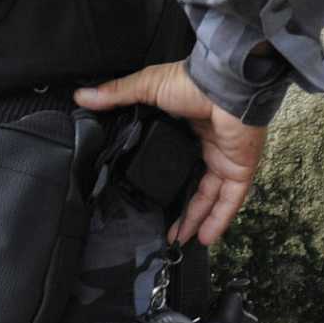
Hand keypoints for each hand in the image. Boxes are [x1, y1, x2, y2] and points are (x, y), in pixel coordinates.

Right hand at [75, 60, 266, 246]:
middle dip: (183, 208)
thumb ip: (117, 95)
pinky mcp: (240, 167)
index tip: (147, 194)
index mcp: (191, 128)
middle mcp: (210, 145)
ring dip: (197, 220)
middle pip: (196, 183)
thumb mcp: (148, 86)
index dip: (165, 177)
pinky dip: (219, 219)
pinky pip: (231, 200)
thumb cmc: (193, 81)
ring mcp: (227, 157)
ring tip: (179, 241)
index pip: (179, 158)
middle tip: (165, 229)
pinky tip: (204, 237)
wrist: (225, 83)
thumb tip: (83, 97)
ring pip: (212, 197)